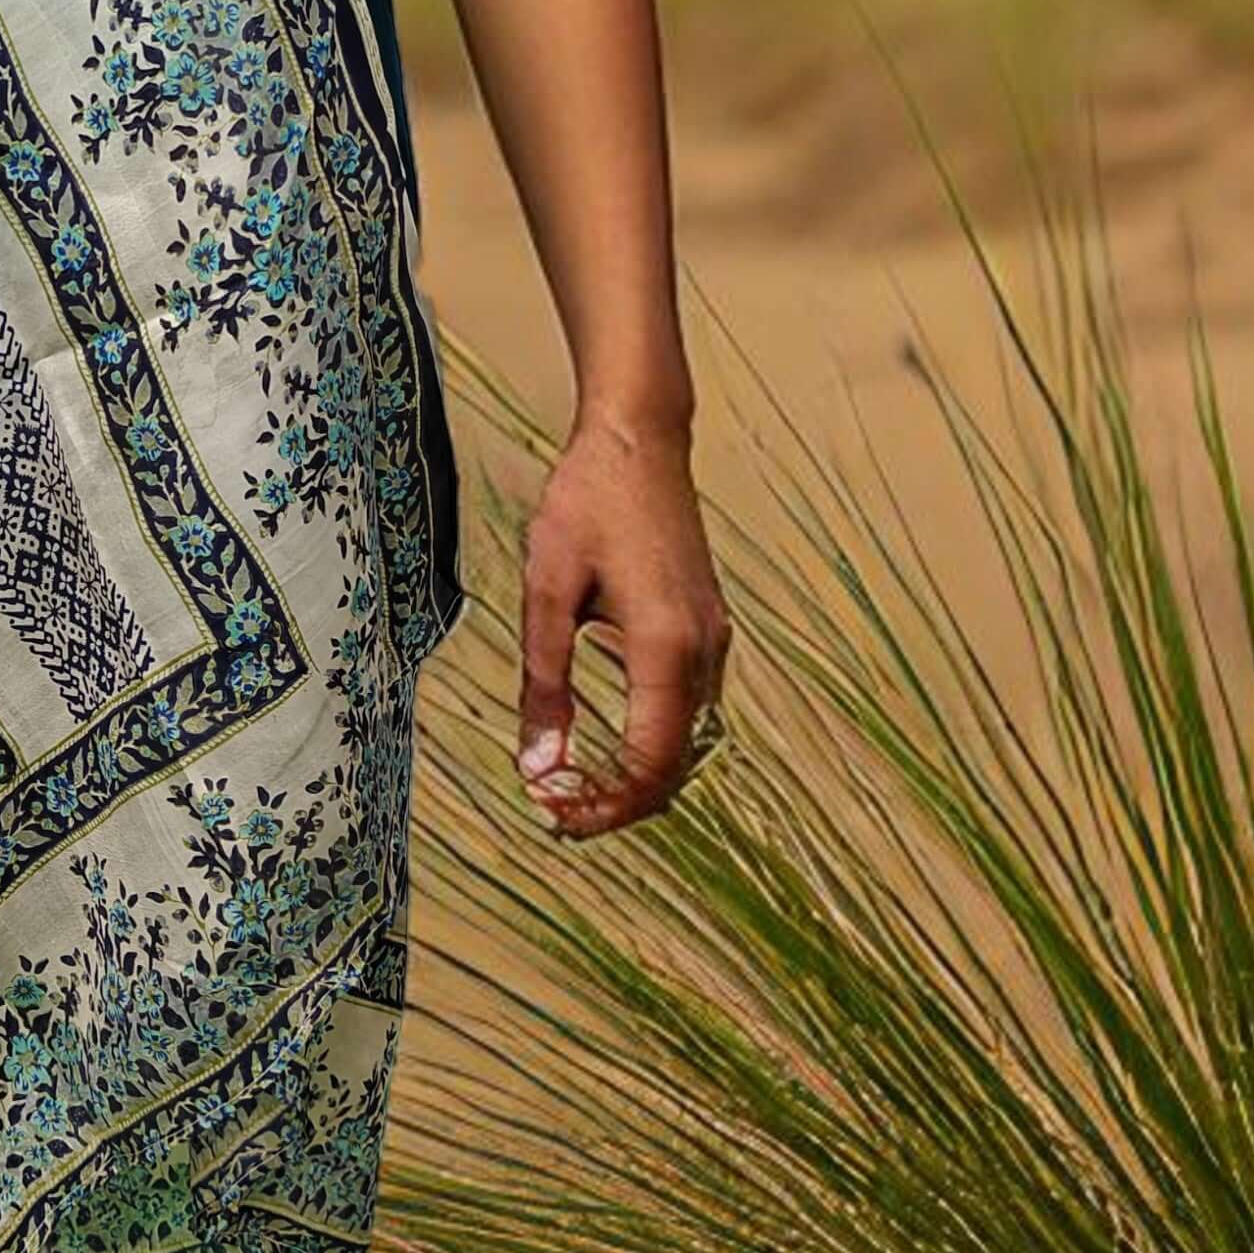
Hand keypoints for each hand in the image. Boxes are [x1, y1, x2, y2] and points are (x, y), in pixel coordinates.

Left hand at [515, 410, 731, 836]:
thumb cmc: (587, 502)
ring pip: (688, 742)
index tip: (552, 814)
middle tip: (555, 808)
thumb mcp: (548, 588)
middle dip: (619, 801)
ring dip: (637, 774)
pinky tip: (605, 733)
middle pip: (675, 766)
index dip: (604, 805)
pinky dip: (653, 739)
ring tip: (573, 781)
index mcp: (666, 647)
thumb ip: (545, 682)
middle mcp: (704, 651)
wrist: (640, 438)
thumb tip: (539, 766)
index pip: (649, 765)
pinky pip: (690, 708)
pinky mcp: (709, 628)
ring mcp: (714, 640)